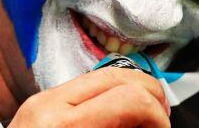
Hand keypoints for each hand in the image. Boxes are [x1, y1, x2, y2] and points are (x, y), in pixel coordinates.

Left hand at [9, 67, 170, 127]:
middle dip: (150, 99)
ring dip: (132, 97)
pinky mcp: (40, 104)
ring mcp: (41, 101)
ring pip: (105, 77)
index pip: (130, 99)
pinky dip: (111, 103)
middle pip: (121, 75)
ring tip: (141, 126)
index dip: (157, 118)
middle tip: (158, 127)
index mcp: (62, 126)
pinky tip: (117, 125)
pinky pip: (87, 90)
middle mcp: (49, 105)